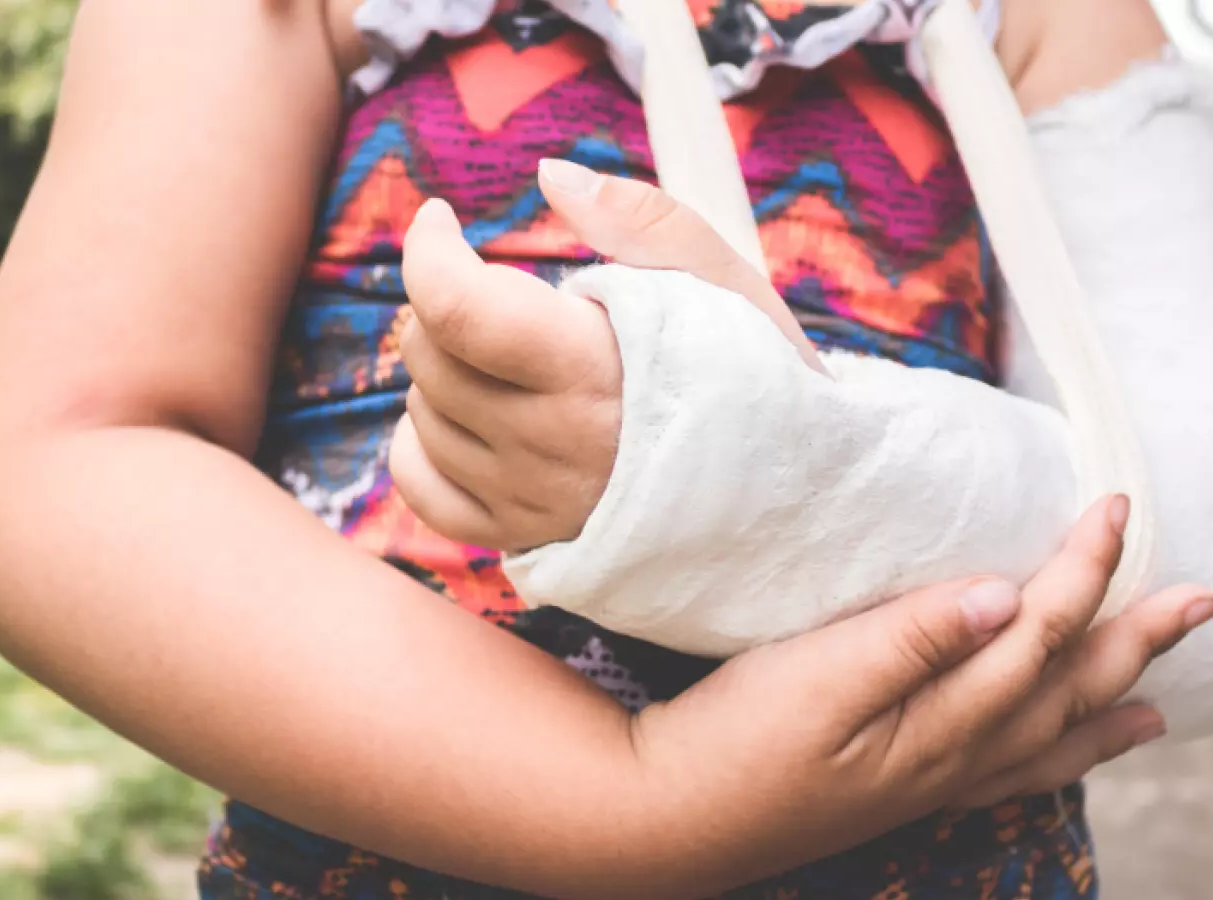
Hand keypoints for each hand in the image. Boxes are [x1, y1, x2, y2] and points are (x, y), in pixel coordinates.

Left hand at [392, 159, 821, 550]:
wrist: (790, 492)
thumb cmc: (754, 372)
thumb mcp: (719, 278)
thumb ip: (639, 217)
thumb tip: (549, 175)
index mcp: (591, 368)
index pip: (455, 308)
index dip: (428, 249)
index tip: (444, 218)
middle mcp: (550, 444)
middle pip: (430, 354)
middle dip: (446, 302)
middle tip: (502, 293)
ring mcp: (531, 500)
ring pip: (422, 415)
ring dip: (445, 371)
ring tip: (510, 358)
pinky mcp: (521, 538)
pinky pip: (422, 488)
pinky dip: (424, 444)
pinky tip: (468, 417)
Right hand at [614, 496, 1212, 896]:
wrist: (669, 818)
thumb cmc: (732, 741)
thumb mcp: (810, 679)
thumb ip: (907, 638)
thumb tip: (1002, 597)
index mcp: (938, 721)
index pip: (1038, 634)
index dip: (1083, 568)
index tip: (1115, 503)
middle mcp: (953, 758)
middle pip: (1068, 688)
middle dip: (1138, 638)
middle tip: (1204, 598)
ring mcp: (932, 781)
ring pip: (1050, 737)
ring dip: (1113, 701)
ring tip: (1166, 688)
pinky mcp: (903, 789)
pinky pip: (1010, 772)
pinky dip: (1057, 755)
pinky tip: (1068, 745)